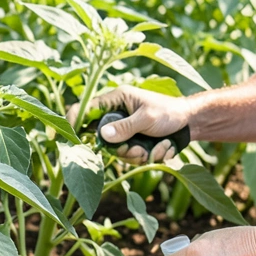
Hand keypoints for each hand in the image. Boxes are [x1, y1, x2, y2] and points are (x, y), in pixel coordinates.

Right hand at [65, 86, 191, 164]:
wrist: (190, 122)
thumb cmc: (169, 112)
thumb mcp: (147, 118)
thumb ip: (125, 127)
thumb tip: (102, 136)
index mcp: (116, 99)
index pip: (85, 108)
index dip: (73, 122)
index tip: (65, 138)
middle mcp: (116, 114)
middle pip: (102, 138)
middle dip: (121, 149)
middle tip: (139, 149)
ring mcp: (124, 129)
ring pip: (116, 150)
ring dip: (135, 154)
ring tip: (155, 147)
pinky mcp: (131, 140)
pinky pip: (128, 155)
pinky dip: (144, 156)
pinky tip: (159, 148)